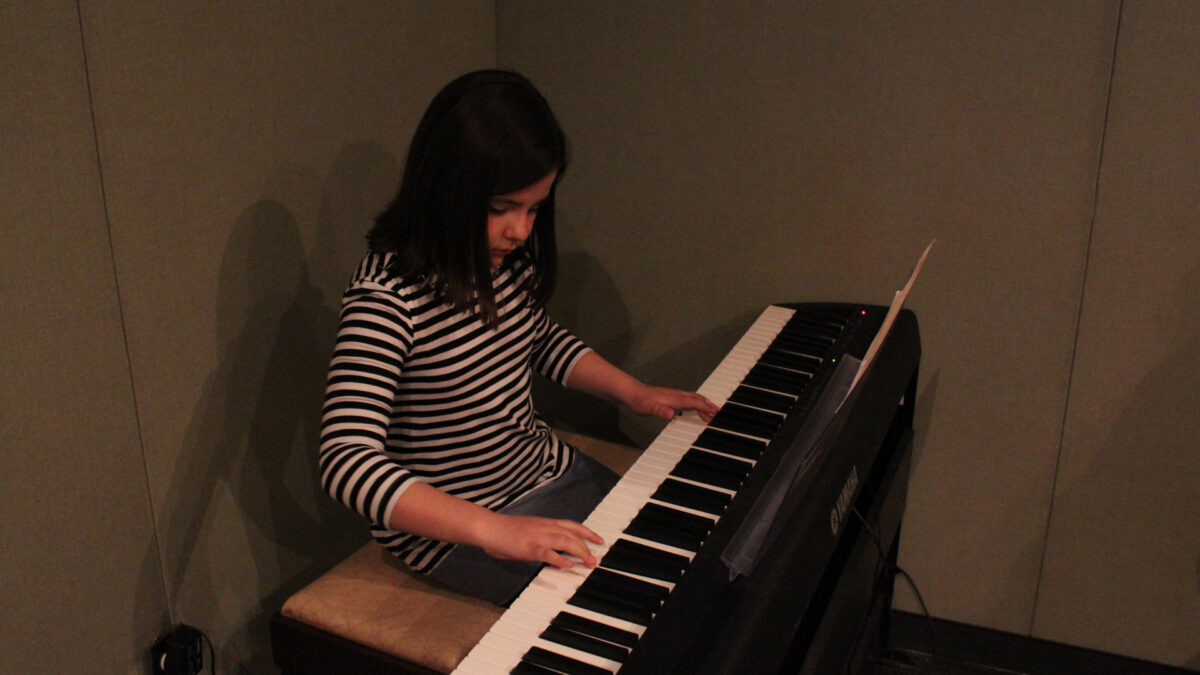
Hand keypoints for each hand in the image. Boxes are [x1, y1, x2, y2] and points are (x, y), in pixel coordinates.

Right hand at [477, 514, 604, 568]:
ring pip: (567, 542)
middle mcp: (546, 527)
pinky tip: (568, 565)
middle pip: (574, 535)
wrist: (490, 527)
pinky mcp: (531, 547)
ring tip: (589, 563)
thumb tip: (554, 556)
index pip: (573, 526)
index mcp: (546, 523)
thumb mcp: (529, 532)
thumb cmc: (505, 531)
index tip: (599, 540)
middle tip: (596, 559)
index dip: (588, 532)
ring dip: (581, 553)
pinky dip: (561, 559)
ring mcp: (539, 536)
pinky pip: (550, 553)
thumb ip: (542, 541)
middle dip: (588, 547)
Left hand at [625, 384, 719, 422]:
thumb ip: (660, 411)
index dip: (706, 407)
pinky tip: (695, 412)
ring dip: (703, 406)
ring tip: (710, 416)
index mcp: (675, 398)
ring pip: (694, 400)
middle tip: (719, 413)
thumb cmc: (641, 401)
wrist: (633, 393)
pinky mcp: (672, 399)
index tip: (716, 411)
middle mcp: (677, 396)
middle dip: (709, 406)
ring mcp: (675, 396)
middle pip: (698, 399)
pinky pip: (688, 402)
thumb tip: (671, 414)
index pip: (694, 402)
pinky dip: (696, 407)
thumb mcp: (649, 408)